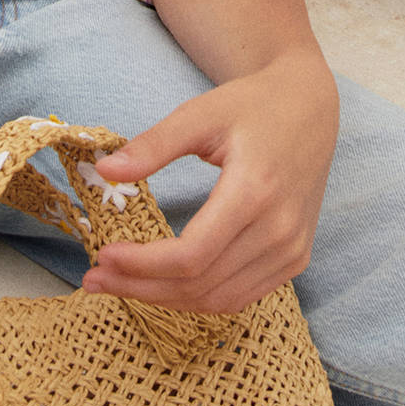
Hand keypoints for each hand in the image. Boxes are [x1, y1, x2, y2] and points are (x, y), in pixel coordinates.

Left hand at [79, 53, 338, 313]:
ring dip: (164, 299)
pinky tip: (163, 284)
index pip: (192, 255)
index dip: (143, 265)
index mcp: (256, 191)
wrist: (309, 107)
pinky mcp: (295, 259)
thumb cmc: (251, 106)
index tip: (104, 254)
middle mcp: (279, 229)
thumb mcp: (199, 114)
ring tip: (120, 284)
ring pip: (219, 299)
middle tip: (96, 278)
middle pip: (200, 283)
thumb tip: (106, 171)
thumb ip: (154, 145)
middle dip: (141, 287)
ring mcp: (292, 250)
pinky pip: (240, 296)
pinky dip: (198, 298)